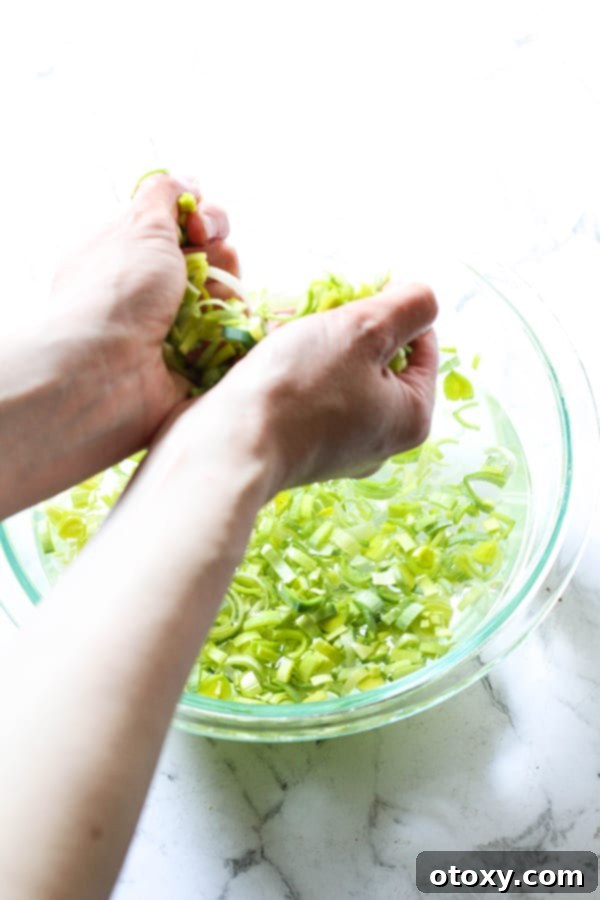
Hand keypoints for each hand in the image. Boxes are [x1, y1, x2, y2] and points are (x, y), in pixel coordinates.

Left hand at [49, 173, 238, 444]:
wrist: (110, 370)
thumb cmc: (120, 290)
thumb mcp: (139, 224)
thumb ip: (164, 194)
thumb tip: (186, 179)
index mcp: (132, 250)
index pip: (184, 223)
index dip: (204, 217)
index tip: (200, 225)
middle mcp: (153, 286)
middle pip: (213, 256)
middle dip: (218, 254)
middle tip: (203, 263)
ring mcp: (175, 324)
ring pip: (226, 293)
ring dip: (227, 290)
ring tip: (211, 304)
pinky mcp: (196, 356)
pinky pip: (232, 332)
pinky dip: (237, 325)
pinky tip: (230, 324)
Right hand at [170, 282, 437, 496]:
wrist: (227, 447)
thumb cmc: (300, 387)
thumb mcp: (364, 329)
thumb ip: (408, 306)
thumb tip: (425, 298)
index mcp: (411, 418)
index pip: (423, 346)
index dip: (392, 310)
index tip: (354, 296)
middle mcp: (381, 439)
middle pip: (378, 360)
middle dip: (346, 327)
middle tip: (316, 314)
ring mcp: (339, 447)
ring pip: (339, 374)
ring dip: (314, 343)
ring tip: (284, 329)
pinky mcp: (300, 447)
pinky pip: (309, 395)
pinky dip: (293, 370)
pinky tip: (267, 356)